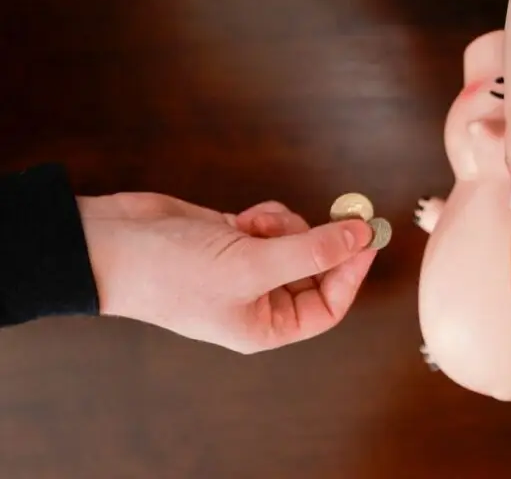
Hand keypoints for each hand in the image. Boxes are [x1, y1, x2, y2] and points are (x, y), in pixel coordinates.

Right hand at [79, 193, 377, 352]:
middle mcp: (260, 300)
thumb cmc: (171, 272)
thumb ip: (311, 251)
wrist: (111, 242)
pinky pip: (275, 224)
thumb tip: (361, 237)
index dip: (352, 272)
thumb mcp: (251, 265)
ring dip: (287, 225)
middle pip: (317, 269)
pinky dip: (268, 216)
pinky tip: (244, 217)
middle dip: (320, 242)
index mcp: (265, 325)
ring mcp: (248, 267)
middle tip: (341, 215)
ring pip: (297, 240)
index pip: (329, 305)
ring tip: (256, 224)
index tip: (369, 237)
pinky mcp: (236, 237)